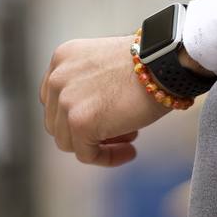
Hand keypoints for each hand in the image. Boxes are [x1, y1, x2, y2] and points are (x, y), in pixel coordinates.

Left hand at [39, 34, 170, 166]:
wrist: (163, 63)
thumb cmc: (147, 63)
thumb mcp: (106, 66)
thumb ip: (88, 87)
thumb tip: (90, 119)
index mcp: (62, 59)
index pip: (54, 101)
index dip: (76, 116)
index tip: (102, 121)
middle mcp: (57, 77)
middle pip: (58, 124)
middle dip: (86, 133)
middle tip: (121, 133)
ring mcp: (65, 101)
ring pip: (68, 142)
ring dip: (97, 145)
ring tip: (129, 139)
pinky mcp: (79, 123)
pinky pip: (87, 155)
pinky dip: (107, 158)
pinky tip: (130, 151)